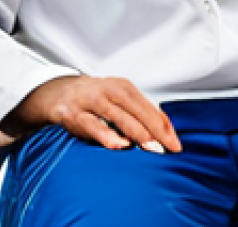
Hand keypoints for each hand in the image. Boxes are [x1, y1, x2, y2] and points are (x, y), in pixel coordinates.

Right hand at [3, 75, 180, 152]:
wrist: (61, 92)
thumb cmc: (97, 99)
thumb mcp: (119, 101)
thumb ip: (138, 115)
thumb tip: (164, 132)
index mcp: (126, 88)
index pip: (150, 108)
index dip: (164, 126)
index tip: (175, 143)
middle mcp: (111, 92)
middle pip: (138, 112)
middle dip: (155, 131)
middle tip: (167, 148)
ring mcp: (93, 102)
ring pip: (119, 117)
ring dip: (136, 132)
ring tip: (151, 146)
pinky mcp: (75, 114)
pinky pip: (93, 126)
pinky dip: (107, 135)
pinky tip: (118, 145)